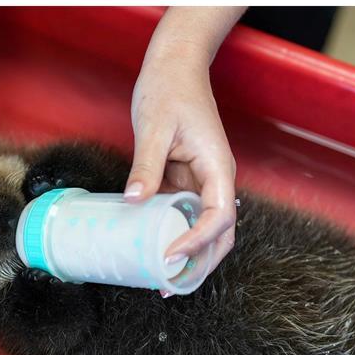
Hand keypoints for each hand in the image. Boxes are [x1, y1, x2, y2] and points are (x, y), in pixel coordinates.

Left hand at [124, 8, 243, 284]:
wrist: (175, 67)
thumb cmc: (169, 90)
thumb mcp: (153, 127)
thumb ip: (146, 166)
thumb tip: (133, 201)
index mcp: (218, 168)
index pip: (220, 217)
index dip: (199, 241)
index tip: (171, 255)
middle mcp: (216, 181)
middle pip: (221, 235)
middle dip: (200, 264)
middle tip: (170, 287)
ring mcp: (203, 184)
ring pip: (206, 232)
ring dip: (189, 258)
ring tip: (163, 282)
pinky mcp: (186, 183)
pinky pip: (185, 218)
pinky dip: (174, 238)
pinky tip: (153, 253)